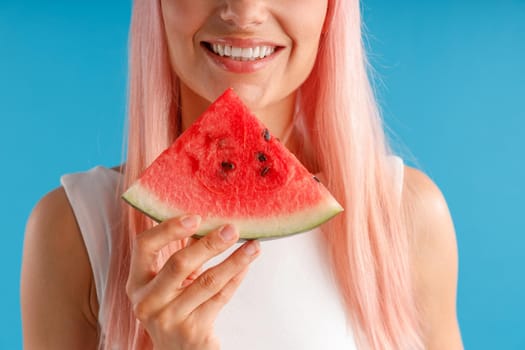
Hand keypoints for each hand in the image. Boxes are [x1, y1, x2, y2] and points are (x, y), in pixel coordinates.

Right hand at [126, 215, 259, 349]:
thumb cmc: (176, 309)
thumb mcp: (171, 283)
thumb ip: (183, 253)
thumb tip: (210, 218)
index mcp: (137, 283)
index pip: (144, 246)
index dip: (168, 228)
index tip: (195, 217)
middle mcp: (147, 301)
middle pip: (179, 263)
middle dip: (209, 243)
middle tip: (232, 229)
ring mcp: (168, 319)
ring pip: (206, 281)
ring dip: (234, 260)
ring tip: (252, 245)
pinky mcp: (192, 332)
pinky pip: (219, 298)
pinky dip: (235, 278)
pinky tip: (246, 265)